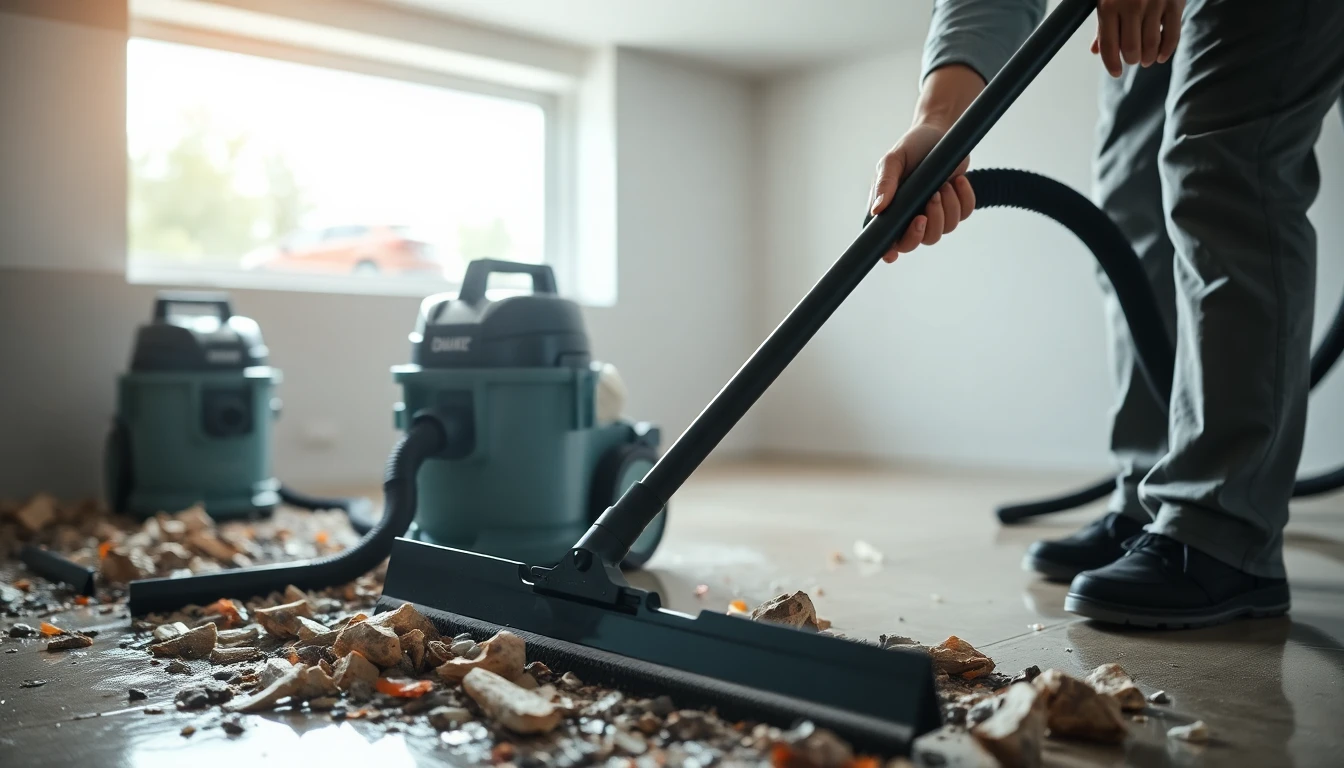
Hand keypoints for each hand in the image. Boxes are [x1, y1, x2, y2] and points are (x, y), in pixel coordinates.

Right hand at [869, 122, 974, 262]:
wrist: (939, 131)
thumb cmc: (911, 146)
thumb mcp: (893, 160)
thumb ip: (884, 184)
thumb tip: (877, 211)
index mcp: (891, 210)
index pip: (887, 241)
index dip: (889, 251)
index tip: (894, 251)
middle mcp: (911, 216)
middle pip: (916, 242)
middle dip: (924, 229)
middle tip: (929, 200)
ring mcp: (935, 213)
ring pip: (943, 230)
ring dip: (946, 208)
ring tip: (942, 184)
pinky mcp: (956, 206)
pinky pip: (964, 215)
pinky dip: (963, 199)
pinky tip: (957, 181)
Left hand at [1090, 0, 1183, 76]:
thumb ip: (1103, 25)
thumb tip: (1096, 50)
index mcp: (1109, 6)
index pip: (1108, 45)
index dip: (1111, 64)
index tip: (1115, 73)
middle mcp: (1132, 5)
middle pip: (1131, 48)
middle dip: (1131, 60)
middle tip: (1133, 60)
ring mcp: (1155, 4)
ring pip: (1151, 45)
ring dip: (1148, 58)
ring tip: (1147, 59)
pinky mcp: (1175, 2)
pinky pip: (1172, 35)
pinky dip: (1167, 50)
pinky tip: (1161, 56)